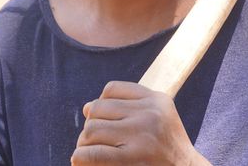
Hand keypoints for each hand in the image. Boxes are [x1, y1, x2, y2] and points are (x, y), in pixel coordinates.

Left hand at [71, 81, 210, 165]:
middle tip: (92, 141)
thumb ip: (129, 107)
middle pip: (98, 109)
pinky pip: (93, 154)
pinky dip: (81, 157)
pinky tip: (81, 161)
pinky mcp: (132, 158)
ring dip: (84, 142)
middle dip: (90, 125)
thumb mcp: (160, 119)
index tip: (103, 120)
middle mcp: (150, 113)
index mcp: (156, 99)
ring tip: (88, 152)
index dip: (100, 104)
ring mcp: (142, 135)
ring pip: (91, 130)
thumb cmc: (166, 151)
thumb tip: (87, 107)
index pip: (112, 89)